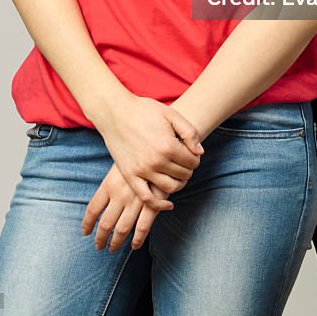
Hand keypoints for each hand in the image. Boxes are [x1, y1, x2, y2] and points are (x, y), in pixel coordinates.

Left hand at [81, 162, 159, 252]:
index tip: (85, 232)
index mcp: (109, 184)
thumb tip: (102, 203)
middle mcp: (119, 194)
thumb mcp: (119, 165)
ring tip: (112, 248)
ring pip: (121, 230)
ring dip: (116, 242)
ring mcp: (135, 201)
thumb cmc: (138, 155)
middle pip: (105, 224)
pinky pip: (142, 227)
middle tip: (98, 246)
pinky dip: (138, 239)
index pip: (92, 209)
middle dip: (100, 239)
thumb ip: (111, 184)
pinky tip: (134, 245)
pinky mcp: (152, 203)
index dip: (87, 224)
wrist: (159, 147)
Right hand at [95, 91, 203, 212]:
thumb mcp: (171, 114)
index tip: (191, 153)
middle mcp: (157, 161)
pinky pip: (147, 198)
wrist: (116, 112)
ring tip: (177, 174)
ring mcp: (142, 171)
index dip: (195, 158)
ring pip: (170, 188)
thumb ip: (189, 132)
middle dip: (188, 169)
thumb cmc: (145, 110)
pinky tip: (168, 204)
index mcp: (169, 146)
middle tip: (184, 162)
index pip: (192, 162)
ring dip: (178, 183)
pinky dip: (159, 205)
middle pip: (183, 175)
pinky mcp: (130, 176)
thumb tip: (200, 152)